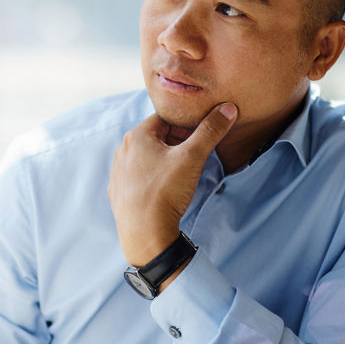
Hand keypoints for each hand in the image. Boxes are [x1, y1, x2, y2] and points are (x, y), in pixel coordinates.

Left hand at [107, 103, 238, 266]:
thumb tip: (227, 109)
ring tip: (181, 175)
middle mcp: (122, 151)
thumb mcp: (192, 157)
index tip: (200, 138)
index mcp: (136, 136)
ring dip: (165, 161)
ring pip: (147, 158)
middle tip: (195, 157)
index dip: (186, 126)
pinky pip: (139, 178)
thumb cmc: (165, 192)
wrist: (145, 234)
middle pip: (156, 138)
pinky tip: (164, 190)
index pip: (165, 119)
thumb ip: (210, 131)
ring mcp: (118, 173)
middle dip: (177, 144)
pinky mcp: (118, 193)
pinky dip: (153, 179)